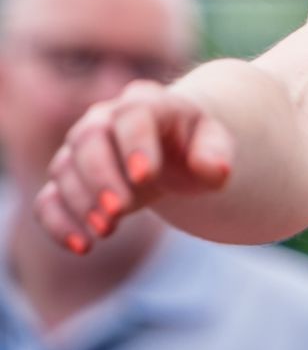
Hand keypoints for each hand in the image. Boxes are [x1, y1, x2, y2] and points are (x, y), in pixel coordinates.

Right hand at [34, 79, 234, 254]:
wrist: (172, 149)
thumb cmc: (194, 145)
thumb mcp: (214, 145)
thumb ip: (216, 154)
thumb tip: (215, 170)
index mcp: (147, 103)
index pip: (133, 115)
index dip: (136, 145)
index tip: (146, 178)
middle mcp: (106, 118)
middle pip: (89, 139)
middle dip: (100, 177)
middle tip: (119, 212)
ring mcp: (81, 148)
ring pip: (64, 168)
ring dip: (81, 202)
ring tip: (108, 230)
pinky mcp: (68, 180)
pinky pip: (47, 199)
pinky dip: (57, 223)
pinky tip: (81, 246)